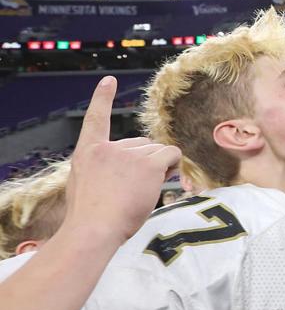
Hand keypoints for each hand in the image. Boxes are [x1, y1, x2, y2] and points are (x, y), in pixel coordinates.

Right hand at [63, 77, 180, 243]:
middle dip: (145, 163)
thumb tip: (139, 169)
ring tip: (139, 192)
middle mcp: (108, 148)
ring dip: (158, 169)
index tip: (109, 80)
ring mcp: (128, 154)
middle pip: (140, 145)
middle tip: (131, 191)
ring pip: (157, 152)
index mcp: (87, 152)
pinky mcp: (147, 164)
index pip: (95, 119)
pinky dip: (173, 165)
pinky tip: (161, 178)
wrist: (93, 229)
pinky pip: (171, 155)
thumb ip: (106, 171)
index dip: (102, 99)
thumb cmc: (91, 218)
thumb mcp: (87, 186)